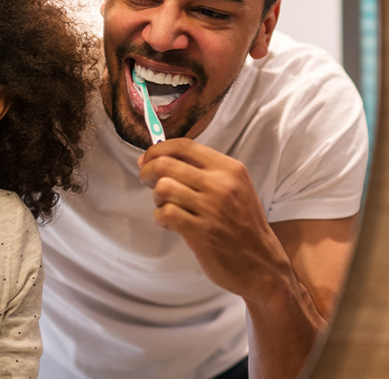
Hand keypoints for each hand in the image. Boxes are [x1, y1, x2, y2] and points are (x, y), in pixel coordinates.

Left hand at [138, 138, 292, 302]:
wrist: (263, 266)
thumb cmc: (241, 225)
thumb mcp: (234, 188)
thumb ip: (203, 171)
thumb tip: (159, 157)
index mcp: (229, 169)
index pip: (183, 145)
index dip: (157, 149)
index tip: (147, 158)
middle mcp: (221, 185)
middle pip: (166, 164)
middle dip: (147, 171)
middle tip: (147, 182)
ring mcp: (211, 209)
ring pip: (163, 187)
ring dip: (156, 197)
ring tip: (164, 206)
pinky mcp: (201, 232)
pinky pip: (165, 213)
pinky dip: (160, 217)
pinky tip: (168, 223)